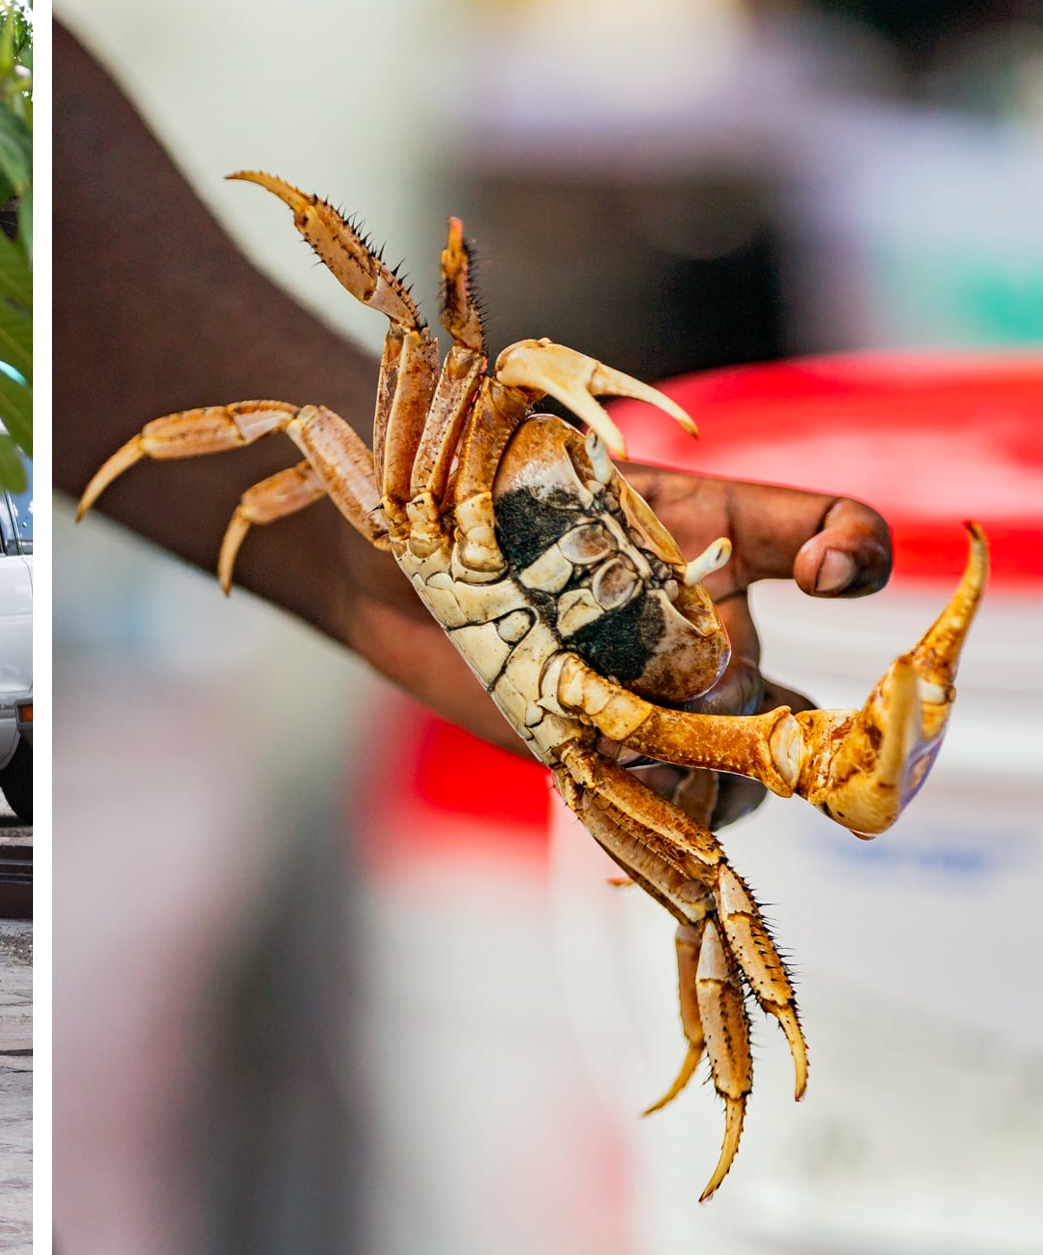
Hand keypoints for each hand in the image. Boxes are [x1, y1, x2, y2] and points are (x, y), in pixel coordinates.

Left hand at [343, 466, 891, 828]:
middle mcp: (704, 615)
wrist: (402, 573)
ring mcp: (668, 688)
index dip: (853, 546)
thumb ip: (562, 450)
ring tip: (649, 755)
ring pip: (747, 758)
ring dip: (712, 770)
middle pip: (765, 681)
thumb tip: (573, 448)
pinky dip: (682, 805)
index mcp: (706, 528)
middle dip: (725, 696)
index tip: (822, 566)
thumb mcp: (529, 451)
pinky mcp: (617, 749)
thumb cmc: (474, 495)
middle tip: (670, 689)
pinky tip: (634, 786)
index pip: (826, 524)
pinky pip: (690, 798)